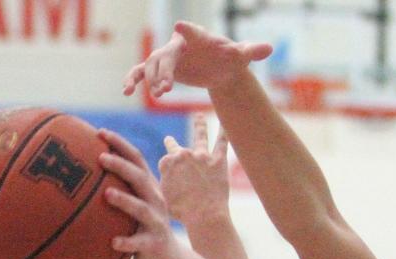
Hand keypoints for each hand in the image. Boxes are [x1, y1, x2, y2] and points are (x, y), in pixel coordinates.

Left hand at [98, 129, 187, 258]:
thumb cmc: (141, 230)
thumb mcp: (134, 206)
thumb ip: (115, 189)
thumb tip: (78, 176)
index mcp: (148, 188)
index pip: (136, 159)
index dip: (120, 144)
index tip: (99, 132)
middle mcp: (155, 201)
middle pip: (139, 178)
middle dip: (121, 166)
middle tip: (101, 158)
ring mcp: (156, 223)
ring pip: (142, 209)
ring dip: (125, 200)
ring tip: (107, 194)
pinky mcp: (154, 244)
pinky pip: (139, 243)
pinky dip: (127, 242)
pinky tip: (112, 242)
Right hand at [123, 21, 271, 98]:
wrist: (219, 68)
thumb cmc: (229, 60)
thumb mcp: (240, 57)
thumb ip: (251, 51)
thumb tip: (270, 48)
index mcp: (197, 37)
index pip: (191, 32)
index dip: (187, 30)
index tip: (180, 26)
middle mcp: (179, 44)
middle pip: (166, 54)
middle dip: (164, 70)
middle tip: (166, 89)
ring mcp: (167, 56)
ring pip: (152, 65)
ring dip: (151, 79)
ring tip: (159, 94)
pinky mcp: (160, 69)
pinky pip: (142, 72)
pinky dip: (133, 79)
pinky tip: (125, 91)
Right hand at [159, 114, 230, 224]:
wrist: (203, 215)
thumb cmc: (183, 212)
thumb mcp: (164, 199)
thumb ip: (165, 183)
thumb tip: (166, 180)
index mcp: (167, 163)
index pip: (165, 162)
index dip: (168, 173)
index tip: (171, 182)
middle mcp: (183, 155)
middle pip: (176, 147)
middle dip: (172, 144)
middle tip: (169, 140)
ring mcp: (201, 155)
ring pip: (200, 136)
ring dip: (199, 125)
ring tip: (199, 117)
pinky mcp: (218, 160)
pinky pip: (222, 142)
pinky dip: (224, 131)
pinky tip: (228, 122)